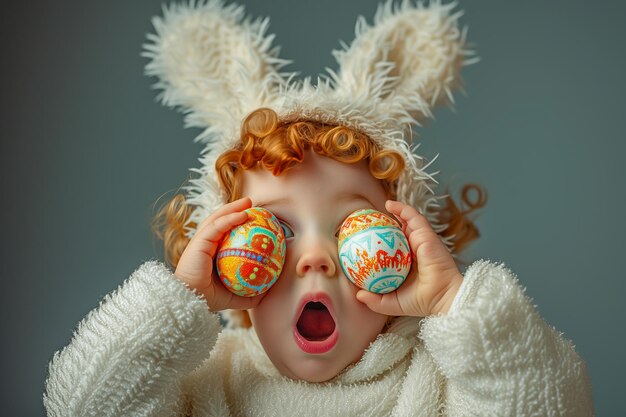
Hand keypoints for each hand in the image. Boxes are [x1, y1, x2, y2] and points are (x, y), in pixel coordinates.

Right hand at [174, 197, 264, 310]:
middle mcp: (206, 244)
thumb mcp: (234, 296)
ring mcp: (201, 241)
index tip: (255, 219)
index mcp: (212, 253)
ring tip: (248, 202)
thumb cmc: (208, 299)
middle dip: (236, 209)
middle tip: (252, 204)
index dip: (238, 223)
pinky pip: (216, 226)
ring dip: (233, 208)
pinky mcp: (199, 241)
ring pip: (218, 218)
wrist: (191, 302)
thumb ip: (250, 294)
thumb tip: (267, 291)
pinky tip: (243, 214)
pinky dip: (229, 218)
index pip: (225, 232)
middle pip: (221, 221)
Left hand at [356, 200, 462, 316]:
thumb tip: (357, 294)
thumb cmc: (420, 301)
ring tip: (381, 206)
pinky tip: (389, 205)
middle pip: (400, 232)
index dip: (382, 241)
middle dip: (387, 224)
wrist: (441, 298)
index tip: (366, 237)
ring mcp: (421, 241)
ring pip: (407, 222)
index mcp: (407, 264)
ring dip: (396, 211)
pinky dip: (403, 209)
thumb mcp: (391, 302)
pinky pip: (414, 218)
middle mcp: (414, 250)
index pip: (393, 248)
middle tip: (371, 220)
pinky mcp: (427, 235)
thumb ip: (375, 300)